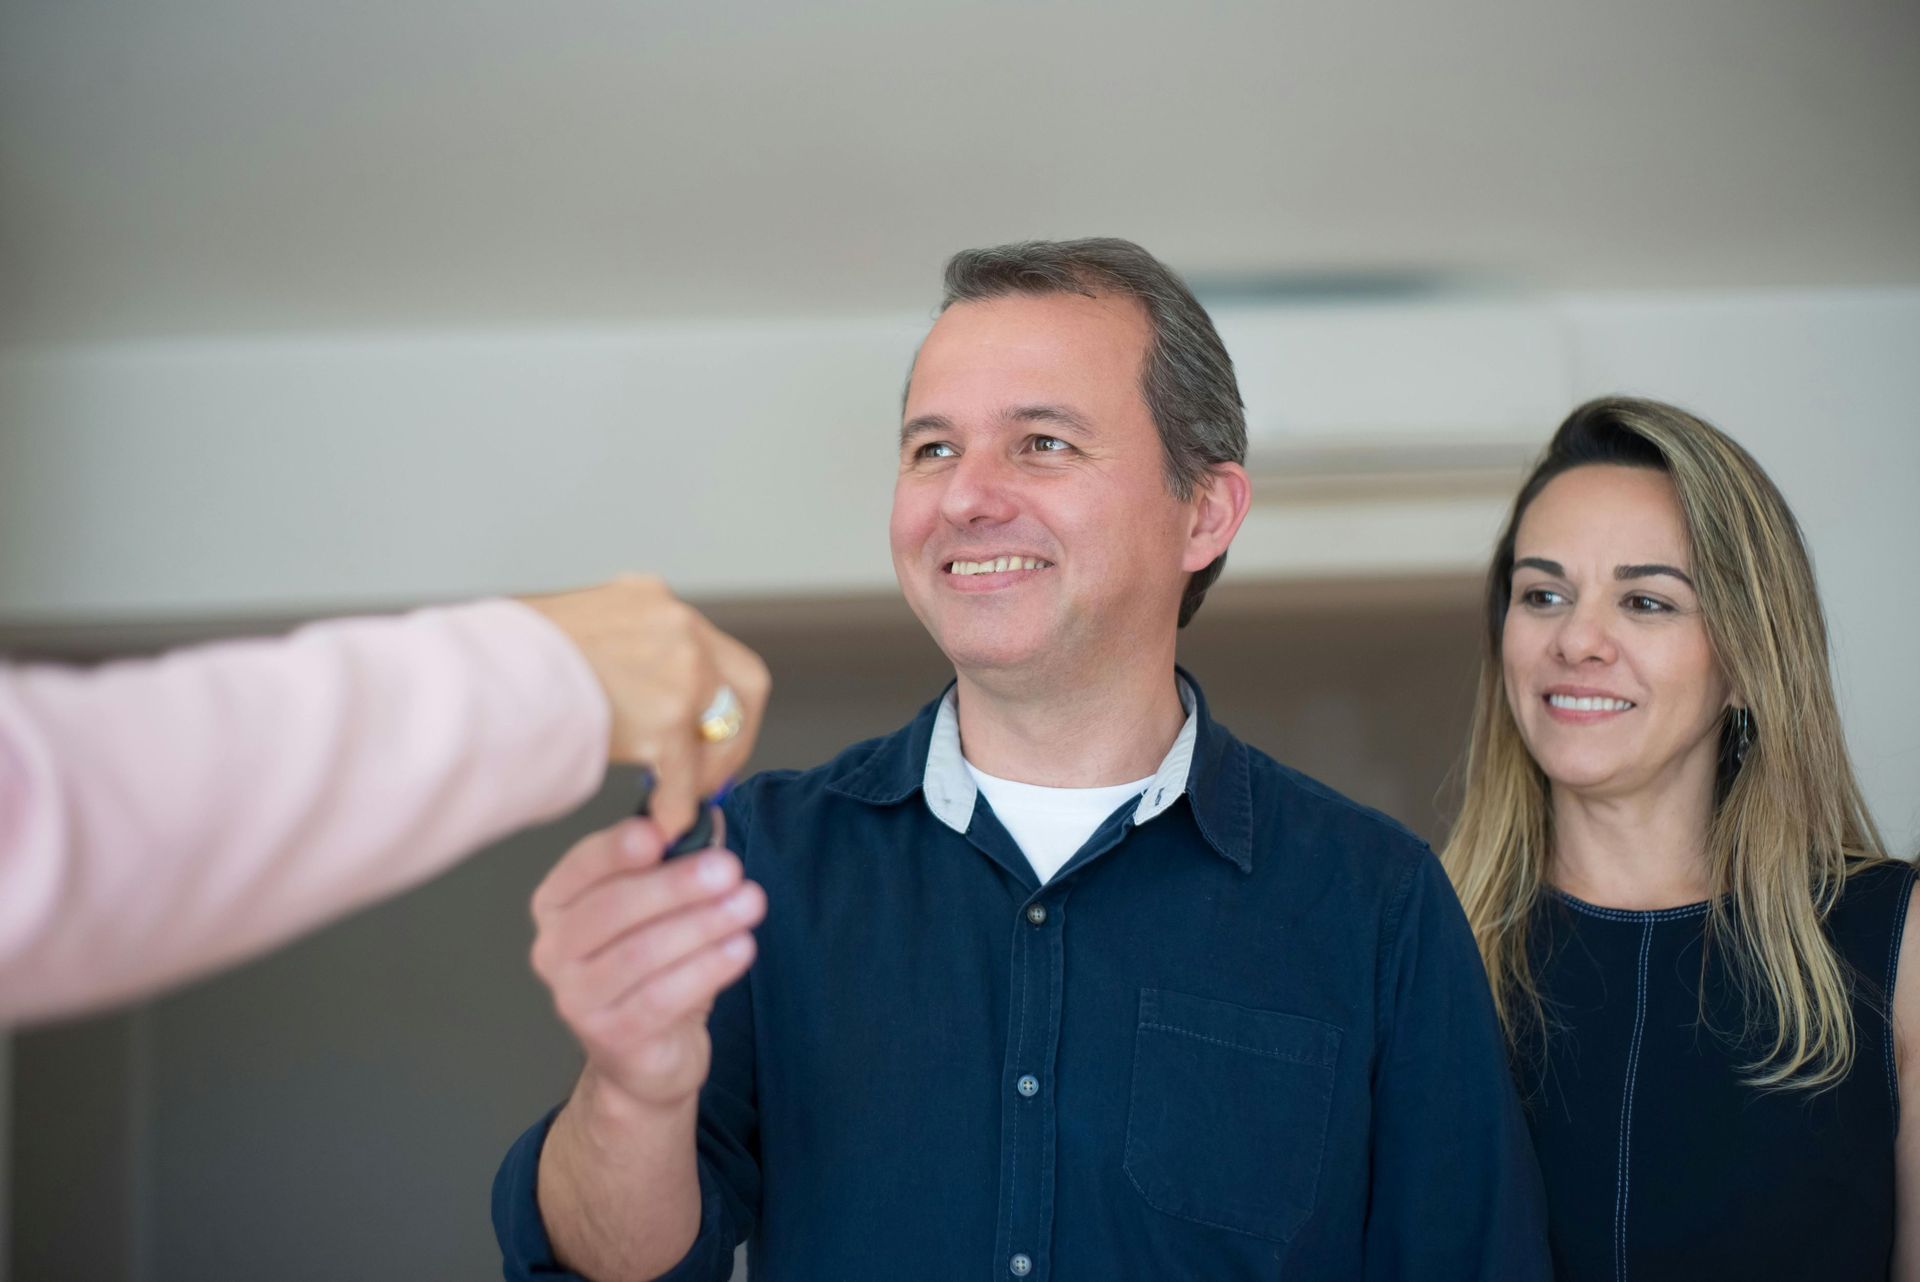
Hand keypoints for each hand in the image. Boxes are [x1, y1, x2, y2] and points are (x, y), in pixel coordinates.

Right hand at [522, 574, 769, 840]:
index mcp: (650, 599)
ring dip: (707, 771)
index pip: (710, 646)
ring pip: (722, 732)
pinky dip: (678, 806)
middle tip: (713, 767)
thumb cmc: (504, 657)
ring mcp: (679, 671)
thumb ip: (612, 649)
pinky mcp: (667, 720)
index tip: (704, 726)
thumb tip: (621, 685)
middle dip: (735, 731)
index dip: (716, 693)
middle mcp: (676, 626)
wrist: (476, 673)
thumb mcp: (572, 626)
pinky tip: (664, 824)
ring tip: (683, 798)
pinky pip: (686, 777)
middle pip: (746, 683)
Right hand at [529, 818, 765, 1110]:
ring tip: (749, 904)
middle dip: (677, 885)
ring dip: (702, 924)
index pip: (582, 867)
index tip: (660, 834)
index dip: (617, 848)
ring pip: (640, 953)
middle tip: (730, 869)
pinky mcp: (610, 1037)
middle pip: (613, 908)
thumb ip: (680, 859)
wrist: (648, 1053)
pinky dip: (706, 969)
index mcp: (558, 904)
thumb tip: (713, 815)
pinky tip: (741, 948)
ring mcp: (576, 998)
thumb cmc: (654, 968)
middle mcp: (553, 949)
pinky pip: (660, 998)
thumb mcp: (664, 908)